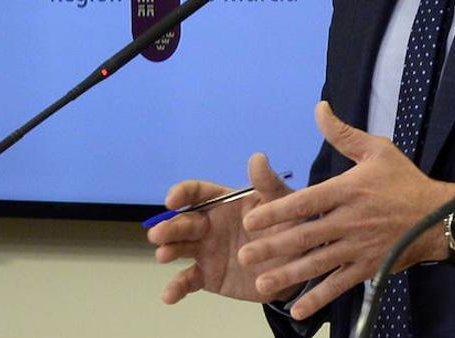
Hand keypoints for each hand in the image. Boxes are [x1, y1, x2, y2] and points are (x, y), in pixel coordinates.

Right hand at [147, 153, 295, 304]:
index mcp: (222, 202)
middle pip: (183, 222)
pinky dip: (176, 288)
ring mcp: (206, 251)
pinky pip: (188, 280)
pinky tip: (168, 296)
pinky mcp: (208, 276)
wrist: (296, 266)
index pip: (196, 193)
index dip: (181, 193)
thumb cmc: (287, 226)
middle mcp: (209, 225)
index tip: (171, 201)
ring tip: (163, 255)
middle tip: (159, 234)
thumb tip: (257, 157)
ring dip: (168, 250)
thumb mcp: (282, 203)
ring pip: (179, 248)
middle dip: (169, 226)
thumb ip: (268, 183)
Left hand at [237, 101, 454, 319]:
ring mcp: (359, 247)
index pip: (307, 202)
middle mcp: (350, 221)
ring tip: (260, 283)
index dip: (277, 211)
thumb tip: (319, 108)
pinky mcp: (368, 268)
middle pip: (306, 236)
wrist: (440, 217)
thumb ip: (342, 134)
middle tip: (244, 255)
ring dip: (288, 274)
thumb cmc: (404, 181)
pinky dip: (318, 299)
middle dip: (273, 247)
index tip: (251, 219)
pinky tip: (298, 309)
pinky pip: (339, 285)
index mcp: (348, 190)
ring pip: (317, 263)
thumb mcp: (376, 150)